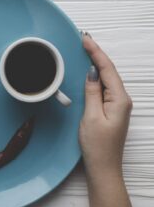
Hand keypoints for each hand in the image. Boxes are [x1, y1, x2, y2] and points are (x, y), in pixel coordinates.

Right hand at [80, 34, 132, 176]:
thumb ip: (93, 92)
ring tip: (85, 49)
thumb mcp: (91, 116)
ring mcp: (117, 105)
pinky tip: (89, 71)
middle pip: (109, 71)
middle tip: (84, 39)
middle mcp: (122, 100)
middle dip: (96, 54)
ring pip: (107, 78)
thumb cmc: (98, 146)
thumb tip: (92, 73)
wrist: (103, 167)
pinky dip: (96, 75)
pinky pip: (104, 87)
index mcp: (119, 100)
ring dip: (96, 63)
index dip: (96, 52)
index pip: (107, 69)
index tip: (85, 39)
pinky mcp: (110, 110)